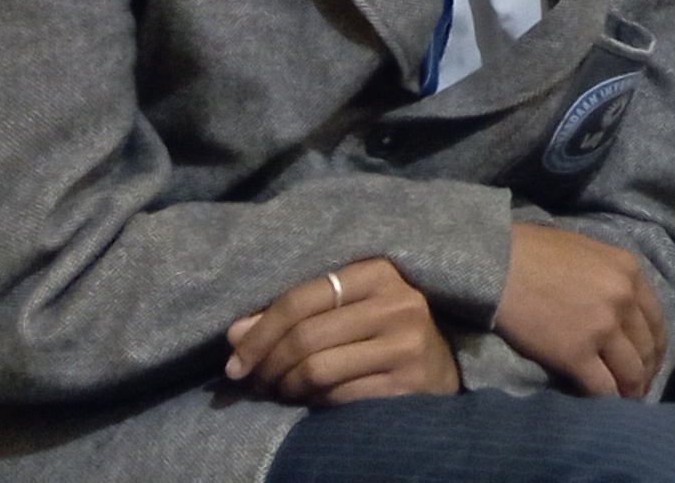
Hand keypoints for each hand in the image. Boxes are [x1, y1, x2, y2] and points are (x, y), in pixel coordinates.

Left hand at [224, 258, 458, 403]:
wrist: (441, 370)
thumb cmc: (382, 334)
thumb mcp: (345, 313)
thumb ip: (294, 317)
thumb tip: (233, 334)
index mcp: (380, 272)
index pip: (301, 298)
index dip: (259, 332)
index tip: (234, 362)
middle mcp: (398, 303)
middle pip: (306, 335)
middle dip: (267, 364)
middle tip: (254, 381)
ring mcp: (406, 343)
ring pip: (316, 368)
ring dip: (285, 386)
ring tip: (278, 391)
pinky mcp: (406, 382)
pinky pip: (337, 395)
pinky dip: (311, 402)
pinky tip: (307, 401)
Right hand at [491, 222, 663, 399]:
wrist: (499, 264)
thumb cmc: (536, 252)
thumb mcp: (590, 252)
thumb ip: (611, 278)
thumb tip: (619, 306)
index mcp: (630, 272)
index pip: (656, 319)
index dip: (655, 347)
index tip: (650, 362)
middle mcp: (624, 299)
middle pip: (646, 347)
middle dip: (646, 372)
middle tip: (639, 388)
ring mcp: (602, 328)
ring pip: (630, 371)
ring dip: (632, 391)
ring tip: (626, 402)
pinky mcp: (575, 354)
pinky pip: (602, 387)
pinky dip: (608, 401)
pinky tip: (604, 408)